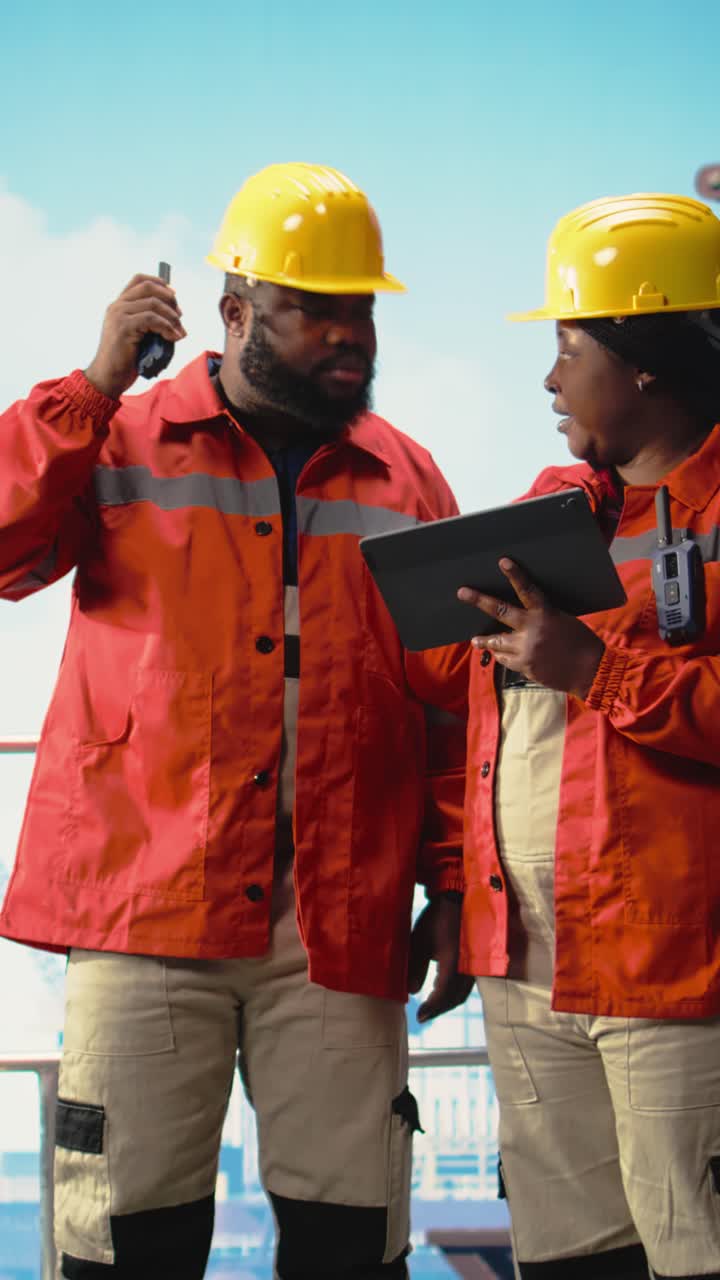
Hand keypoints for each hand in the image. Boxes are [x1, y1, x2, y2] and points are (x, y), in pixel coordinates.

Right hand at [84, 273, 186, 399]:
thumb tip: (174, 316)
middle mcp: (117, 306)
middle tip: (180, 316)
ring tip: (179, 332)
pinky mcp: (124, 327)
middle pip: (148, 287)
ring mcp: (119, 315)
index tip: (174, 295)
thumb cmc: (125, 360)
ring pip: (153, 304)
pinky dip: (167, 327)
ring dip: (172, 317)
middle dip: (169, 299)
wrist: (108, 377)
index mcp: (119, 305)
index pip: (139, 280)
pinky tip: (173, 338)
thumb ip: (148, 322)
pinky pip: (152, 319)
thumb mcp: (137, 335)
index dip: (159, 283)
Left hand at [408, 895, 473, 1021]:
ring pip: (462, 992)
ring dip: (447, 1002)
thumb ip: (415, 966)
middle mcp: (467, 967)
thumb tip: (410, 991)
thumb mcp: (420, 939)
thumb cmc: (437, 917)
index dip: (431, 1008)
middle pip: (455, 998)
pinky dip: (454, 992)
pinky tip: (443, 991)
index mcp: (454, 963)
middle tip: (424, 1015)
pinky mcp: (475, 960)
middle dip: (439, 1009)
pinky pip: (467, 984)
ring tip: (431, 1007)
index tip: (419, 1017)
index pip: (443, 994)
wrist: (458, 898)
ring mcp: (473, 964)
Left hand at [458, 558, 604, 698]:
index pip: (527, 589)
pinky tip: (501, 655)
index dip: (515, 575)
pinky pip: (505, 660)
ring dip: (484, 640)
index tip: (503, 561)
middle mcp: (531, 630)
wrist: (590, 671)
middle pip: (499, 611)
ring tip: (475, 640)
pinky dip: (503, 656)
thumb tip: (525, 616)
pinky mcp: (524, 667)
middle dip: (479, 600)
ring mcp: (525, 649)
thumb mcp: (564, 622)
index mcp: (545, 614)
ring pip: (496, 642)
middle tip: (463, 592)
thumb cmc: (581, 643)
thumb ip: (542, 617)